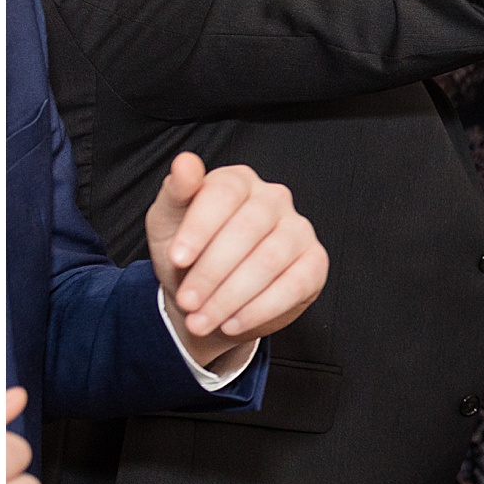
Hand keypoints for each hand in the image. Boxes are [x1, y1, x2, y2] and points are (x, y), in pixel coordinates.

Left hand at [145, 153, 329, 369]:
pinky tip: (233, 322)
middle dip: (212, 272)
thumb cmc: (189, 253)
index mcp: (238, 181)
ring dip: (231, 297)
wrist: (207, 295)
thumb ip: (175, 193)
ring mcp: (300, 229)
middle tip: (188, 302)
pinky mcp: (315, 262)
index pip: (224, 193)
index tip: (177, 259)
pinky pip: (294, 285)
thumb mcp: (168, 224)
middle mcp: (274, 199)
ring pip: (269, 261)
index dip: (200, 228)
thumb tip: (185, 161)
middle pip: (247, 230)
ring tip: (203, 320)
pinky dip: (260, 308)